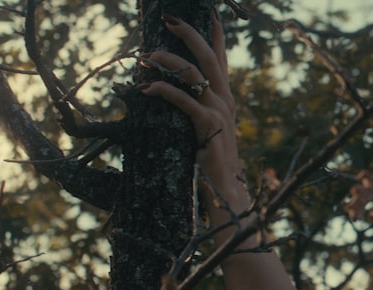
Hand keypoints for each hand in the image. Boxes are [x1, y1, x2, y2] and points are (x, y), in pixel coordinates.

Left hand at [138, 12, 244, 208]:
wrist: (227, 188)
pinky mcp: (207, 124)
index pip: (221, 58)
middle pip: (209, 56)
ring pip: (193, 73)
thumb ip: (197, 108)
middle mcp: (225, 99)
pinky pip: (182, 100)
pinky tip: (145, 89)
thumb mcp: (207, 128)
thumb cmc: (212, 161)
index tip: (210, 12)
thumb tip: (175, 94)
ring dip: (167, 60)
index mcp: (225, 97)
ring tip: (145, 57)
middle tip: (169, 19)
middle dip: (189, 34)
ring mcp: (218, 111)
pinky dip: (162, 90)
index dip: (216, 33)